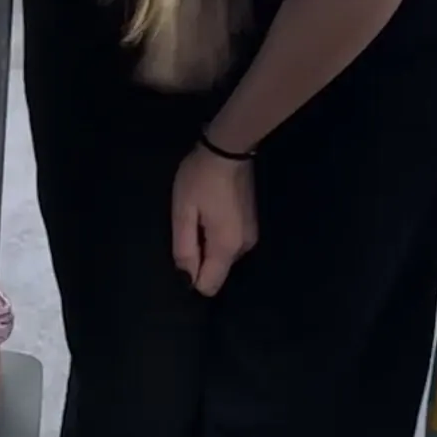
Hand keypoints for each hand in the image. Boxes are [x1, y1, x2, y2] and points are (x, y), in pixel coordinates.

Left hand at [171, 145, 258, 296]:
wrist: (228, 150)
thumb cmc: (200, 179)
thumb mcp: (183, 212)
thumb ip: (184, 249)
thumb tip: (187, 279)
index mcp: (226, 247)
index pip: (209, 286)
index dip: (191, 276)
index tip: (183, 252)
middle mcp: (244, 247)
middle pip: (217, 272)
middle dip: (200, 258)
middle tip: (190, 227)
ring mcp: (251, 236)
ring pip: (223, 258)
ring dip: (209, 245)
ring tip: (201, 217)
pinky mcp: (252, 226)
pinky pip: (230, 245)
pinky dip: (218, 237)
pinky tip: (212, 213)